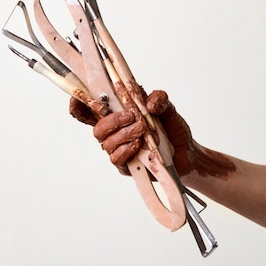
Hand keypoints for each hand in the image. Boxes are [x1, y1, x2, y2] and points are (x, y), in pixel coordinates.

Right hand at [70, 90, 194, 175]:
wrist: (187, 153)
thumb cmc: (172, 130)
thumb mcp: (168, 109)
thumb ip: (159, 99)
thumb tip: (148, 102)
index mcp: (119, 117)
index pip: (91, 112)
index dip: (79, 105)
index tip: (78, 98)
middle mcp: (115, 134)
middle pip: (96, 128)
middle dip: (111, 120)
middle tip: (131, 116)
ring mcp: (119, 151)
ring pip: (106, 144)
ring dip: (123, 134)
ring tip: (141, 129)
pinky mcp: (127, 167)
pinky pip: (117, 159)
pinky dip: (126, 150)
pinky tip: (138, 145)